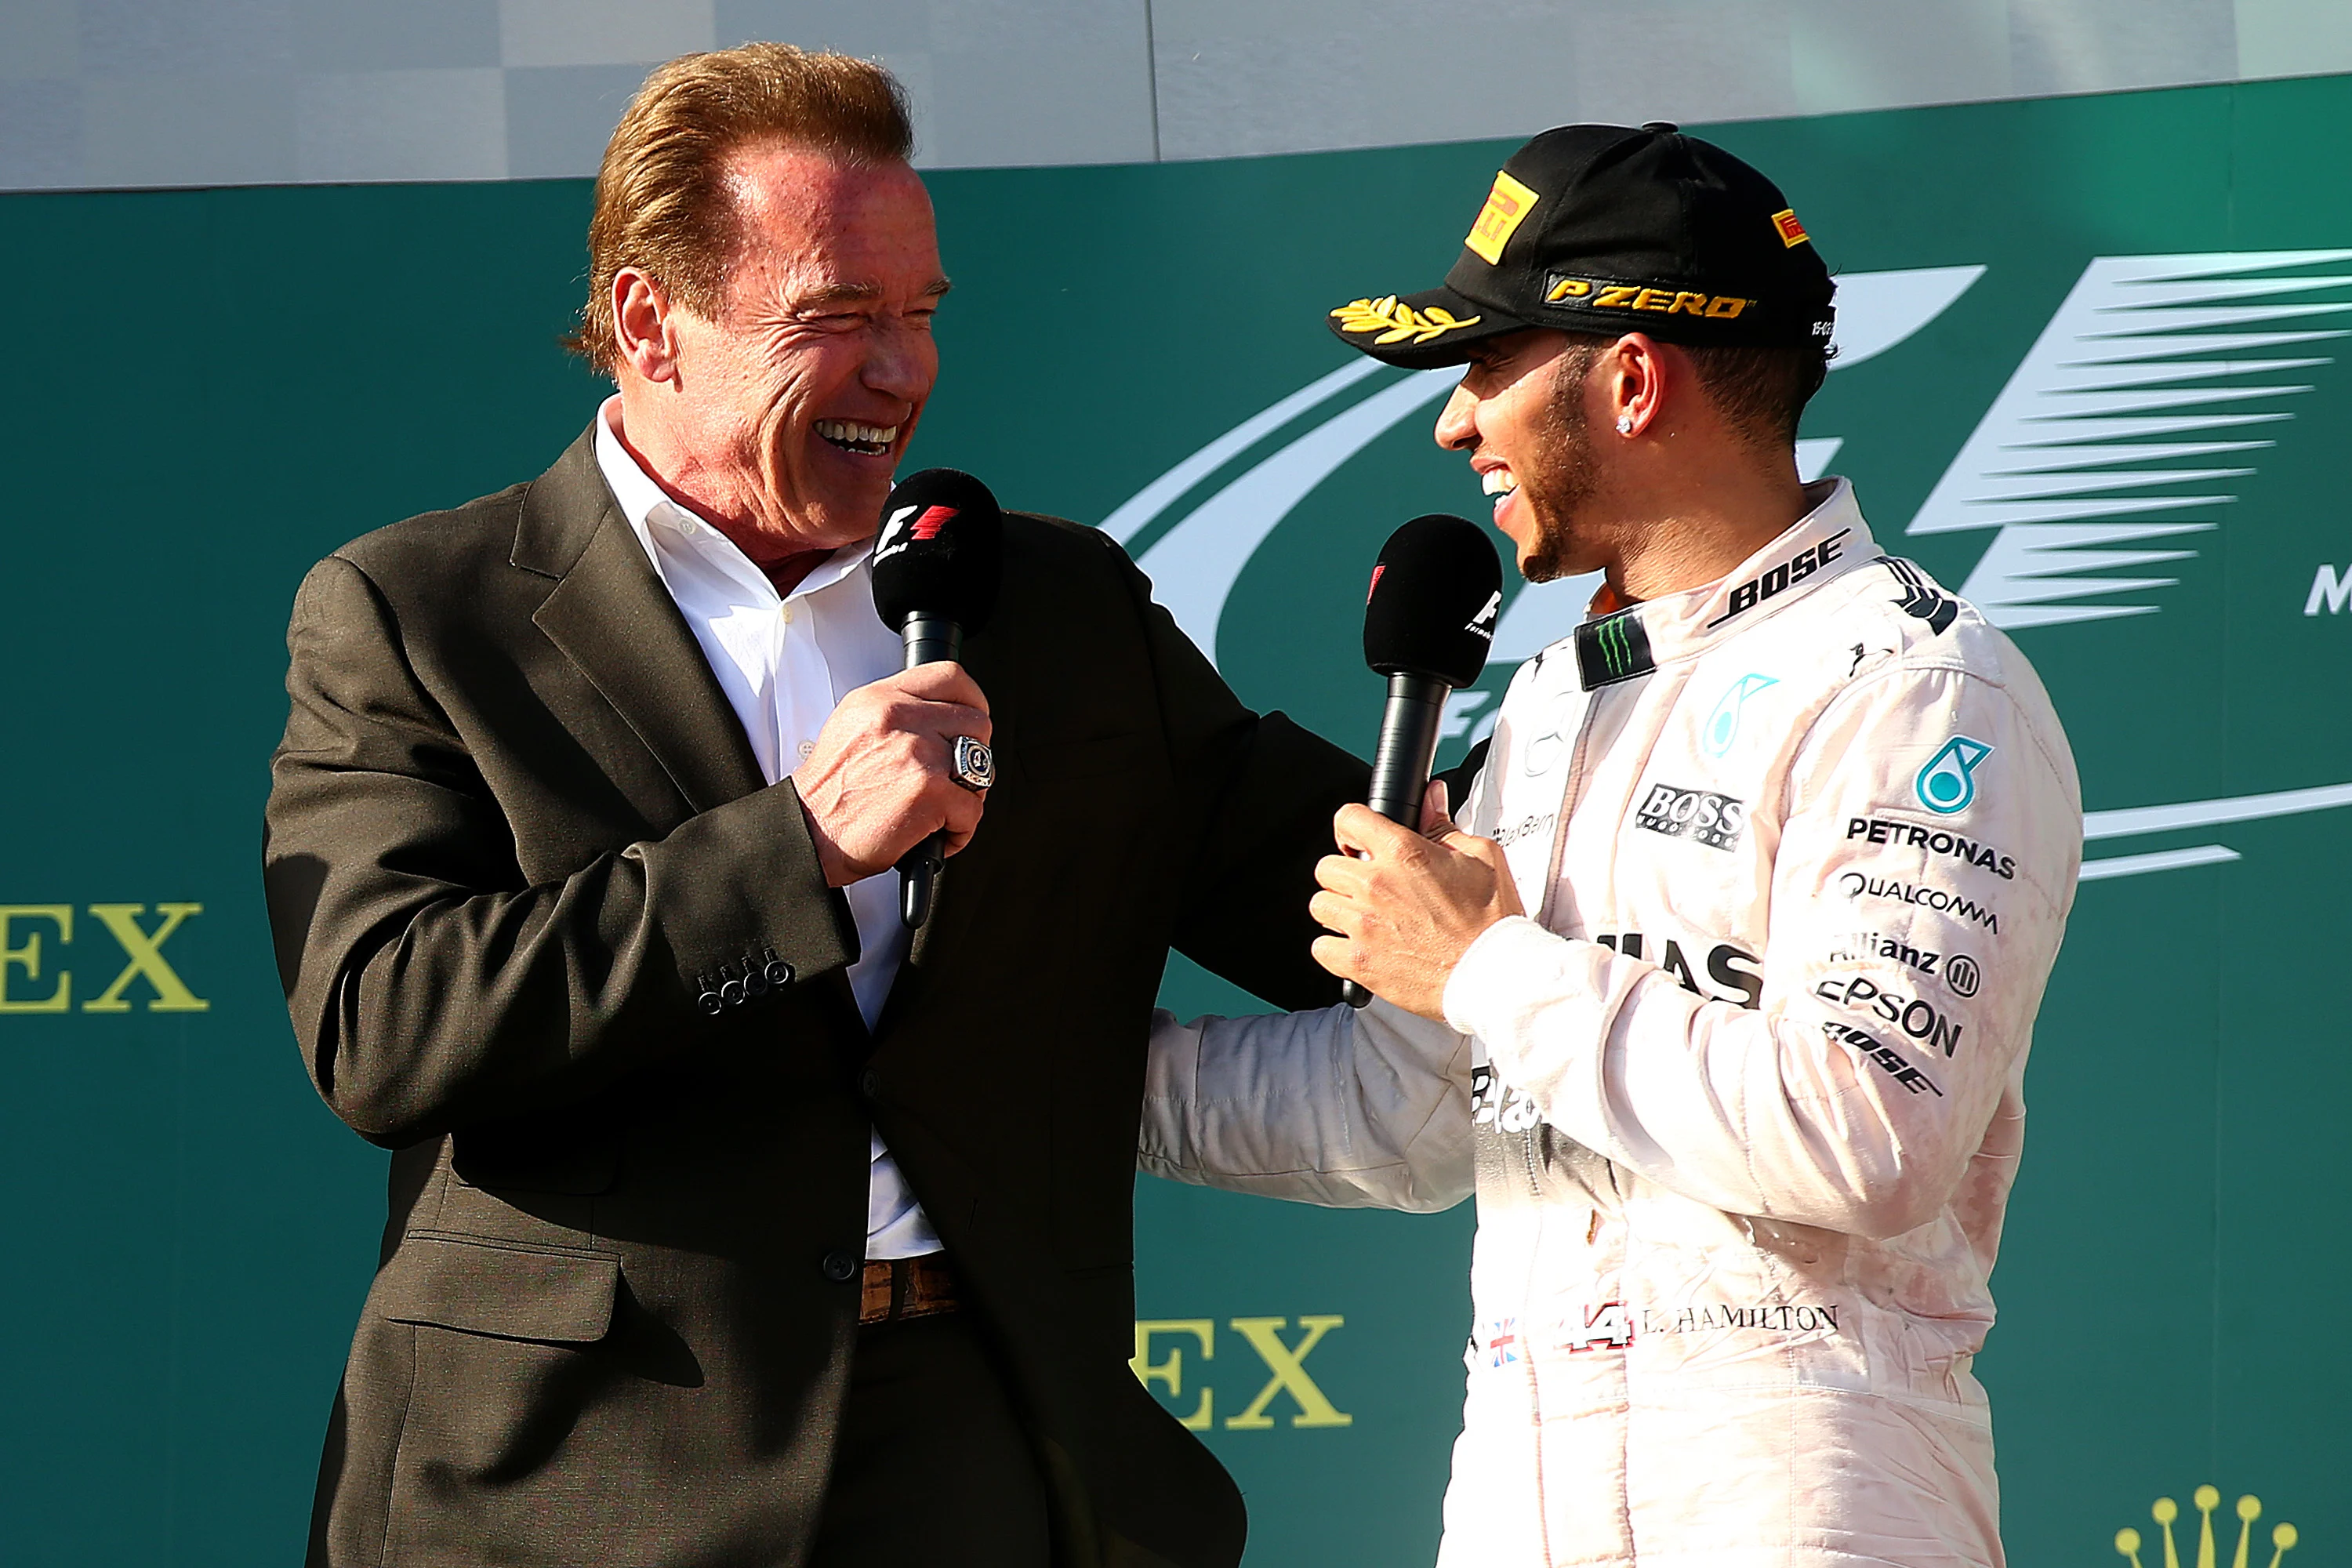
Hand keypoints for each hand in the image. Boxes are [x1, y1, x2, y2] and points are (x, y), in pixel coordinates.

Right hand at [790, 662, 991, 886]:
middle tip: (954, 778)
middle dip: (976, 754)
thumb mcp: (854, 727)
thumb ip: (899, 713)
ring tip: (941, 809)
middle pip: (976, 722)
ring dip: (968, 793)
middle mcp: (899, 718)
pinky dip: (960, 830)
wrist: (810, 833)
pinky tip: (934, 834)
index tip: (972, 721)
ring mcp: (918, 753)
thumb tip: (943, 715)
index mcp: (881, 699)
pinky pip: (972, 809)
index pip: (950, 677)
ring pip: (981, 766)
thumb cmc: (831, 792)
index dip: (972, 701)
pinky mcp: (930, 792)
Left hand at [1309, 783, 1522, 1020]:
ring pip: (1320, 904)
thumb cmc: (1491, 921)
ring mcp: (1364, 925)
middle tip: (1370, 888)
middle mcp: (1376, 885)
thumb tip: (1431, 798)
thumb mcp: (1481, 858)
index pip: (1349, 818)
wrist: (1493, 974)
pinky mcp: (1358, 962)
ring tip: (1366, 919)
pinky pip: (1320, 947)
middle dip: (1346, 873)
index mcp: (1404, 853)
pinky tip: (1360, 946)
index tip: (1358, 841)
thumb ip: (1444, 826)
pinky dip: (1335, 948)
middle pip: (1327, 866)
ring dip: (1339, 910)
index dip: (1353, 827)